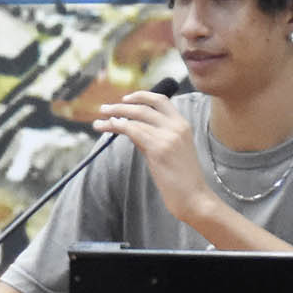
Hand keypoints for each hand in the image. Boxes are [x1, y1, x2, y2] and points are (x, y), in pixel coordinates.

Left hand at [91, 88, 211, 221]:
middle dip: (121, 106)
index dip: (141, 96)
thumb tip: (128, 127)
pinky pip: (133, 130)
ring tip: (98, 122)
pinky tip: (108, 127)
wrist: (193, 196)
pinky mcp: (159, 148)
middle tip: (104, 108)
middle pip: (144, 107)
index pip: (161, 100)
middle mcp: (177, 126)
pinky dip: (117, 126)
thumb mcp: (168, 149)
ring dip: (113, 117)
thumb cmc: (180, 177)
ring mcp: (169, 136)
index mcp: (183, 124)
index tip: (125, 98)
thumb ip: (151, 136)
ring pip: (136, 117)